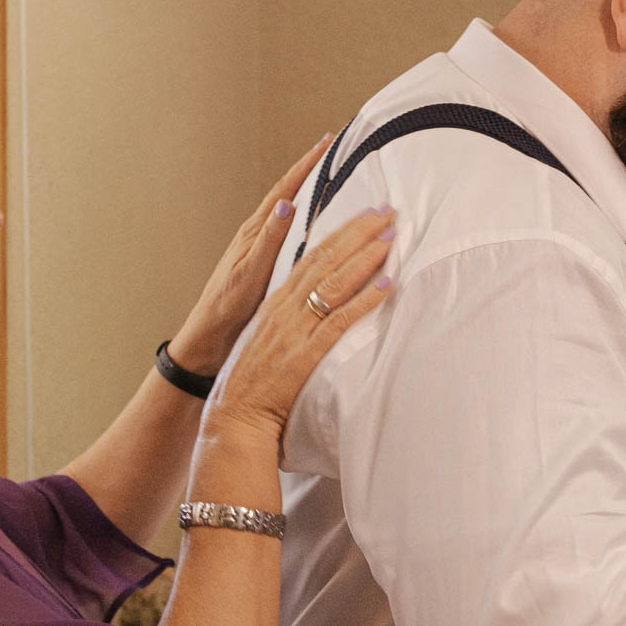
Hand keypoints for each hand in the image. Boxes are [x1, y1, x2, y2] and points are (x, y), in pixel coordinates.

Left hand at [166, 134, 333, 375]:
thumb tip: (285, 203)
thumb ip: (268, 239)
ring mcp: (260, 247)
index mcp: (255, 233)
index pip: (285, 190)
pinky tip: (316, 221)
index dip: (306, 165)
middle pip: (288, 192)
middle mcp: (257, 234)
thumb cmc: (227, 307)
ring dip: (309, 190)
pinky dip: (306, 217)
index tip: (326, 143)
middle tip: (332, 149)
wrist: (211, 336)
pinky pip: (289, 231)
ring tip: (329, 175)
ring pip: (289, 210)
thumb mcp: (250, 272)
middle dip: (310, 169)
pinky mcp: (264, 262)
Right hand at [208, 205, 394, 440]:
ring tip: (390, 238)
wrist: (234, 414)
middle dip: (358, 232)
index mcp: (275, 302)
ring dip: (365, 257)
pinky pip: (339, 319)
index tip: (364, 214)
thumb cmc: (253, 383)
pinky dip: (364, 300)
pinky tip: (385, 285)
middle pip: (326, 259)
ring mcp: (295, 328)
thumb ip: (290, 317)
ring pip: (335, 282)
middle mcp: (285, 308)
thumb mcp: (268, 338)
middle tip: (386, 212)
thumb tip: (317, 302)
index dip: (340, 232)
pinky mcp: (306, 352)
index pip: (312, 256)